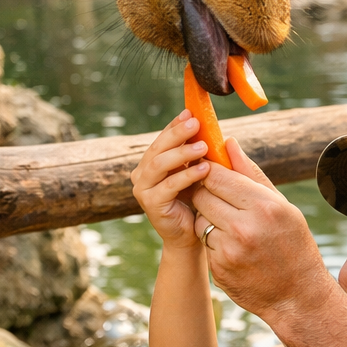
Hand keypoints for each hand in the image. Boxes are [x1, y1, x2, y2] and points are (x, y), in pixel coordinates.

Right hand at [130, 113, 209, 248]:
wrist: (191, 235)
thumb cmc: (195, 200)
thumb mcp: (194, 170)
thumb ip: (194, 151)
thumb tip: (202, 122)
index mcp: (150, 162)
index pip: (162, 138)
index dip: (174, 124)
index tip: (190, 112)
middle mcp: (141, 174)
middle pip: (158, 148)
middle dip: (177, 134)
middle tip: (196, 123)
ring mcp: (143, 189)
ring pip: (159, 164)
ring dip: (181, 153)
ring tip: (203, 146)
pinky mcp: (150, 204)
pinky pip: (168, 186)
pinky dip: (186, 175)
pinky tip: (204, 169)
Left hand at [192, 141, 332, 321]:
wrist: (298, 296)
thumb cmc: (293, 244)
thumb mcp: (281, 206)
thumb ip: (251, 173)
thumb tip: (228, 142)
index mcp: (263, 205)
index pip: (216, 176)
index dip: (208, 170)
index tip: (209, 169)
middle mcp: (244, 227)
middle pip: (202, 194)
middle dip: (205, 192)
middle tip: (218, 196)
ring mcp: (229, 250)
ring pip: (201, 219)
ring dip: (209, 218)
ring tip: (231, 225)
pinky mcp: (219, 269)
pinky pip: (205, 243)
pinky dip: (214, 241)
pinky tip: (234, 247)